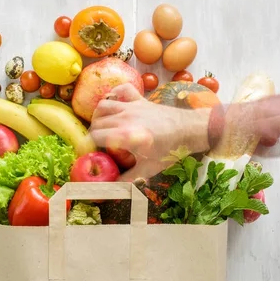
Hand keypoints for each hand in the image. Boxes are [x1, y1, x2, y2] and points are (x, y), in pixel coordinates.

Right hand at [89, 83, 210, 180]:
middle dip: (93, 134)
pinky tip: (115, 106)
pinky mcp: (140, 100)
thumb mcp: (149, 169)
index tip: (91, 153)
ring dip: (98, 116)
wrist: (191, 130)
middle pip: (96, 123)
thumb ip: (127, 180)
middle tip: (99, 146)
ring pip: (103, 105)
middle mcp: (125, 118)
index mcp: (125, 136)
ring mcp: (132, 106)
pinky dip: (114, 95)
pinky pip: (121, 90)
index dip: (88, 146)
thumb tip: (109, 190)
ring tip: (102, 127)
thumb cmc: (170, 150)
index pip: (94, 137)